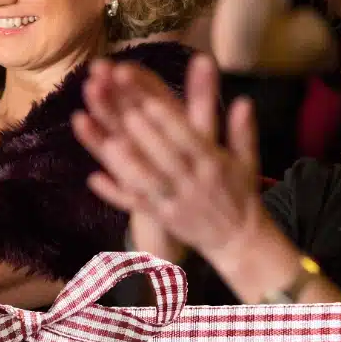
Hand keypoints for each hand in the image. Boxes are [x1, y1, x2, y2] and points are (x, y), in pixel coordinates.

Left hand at [73, 55, 265, 260]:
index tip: (149, 102)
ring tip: (107, 143)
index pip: (189, 141)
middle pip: (166, 159)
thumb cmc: (240, 193)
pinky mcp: (161, 218)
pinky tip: (93, 178)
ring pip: (148, 184)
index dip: (169, 122)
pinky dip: (115, 194)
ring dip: (127, 164)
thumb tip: (244, 101)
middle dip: (145, 137)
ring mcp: (175, 202)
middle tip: (124, 113)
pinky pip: (136, 205)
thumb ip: (243, 131)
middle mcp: (193, 184)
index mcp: (213, 165)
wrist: (238, 240)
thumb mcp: (247, 161)